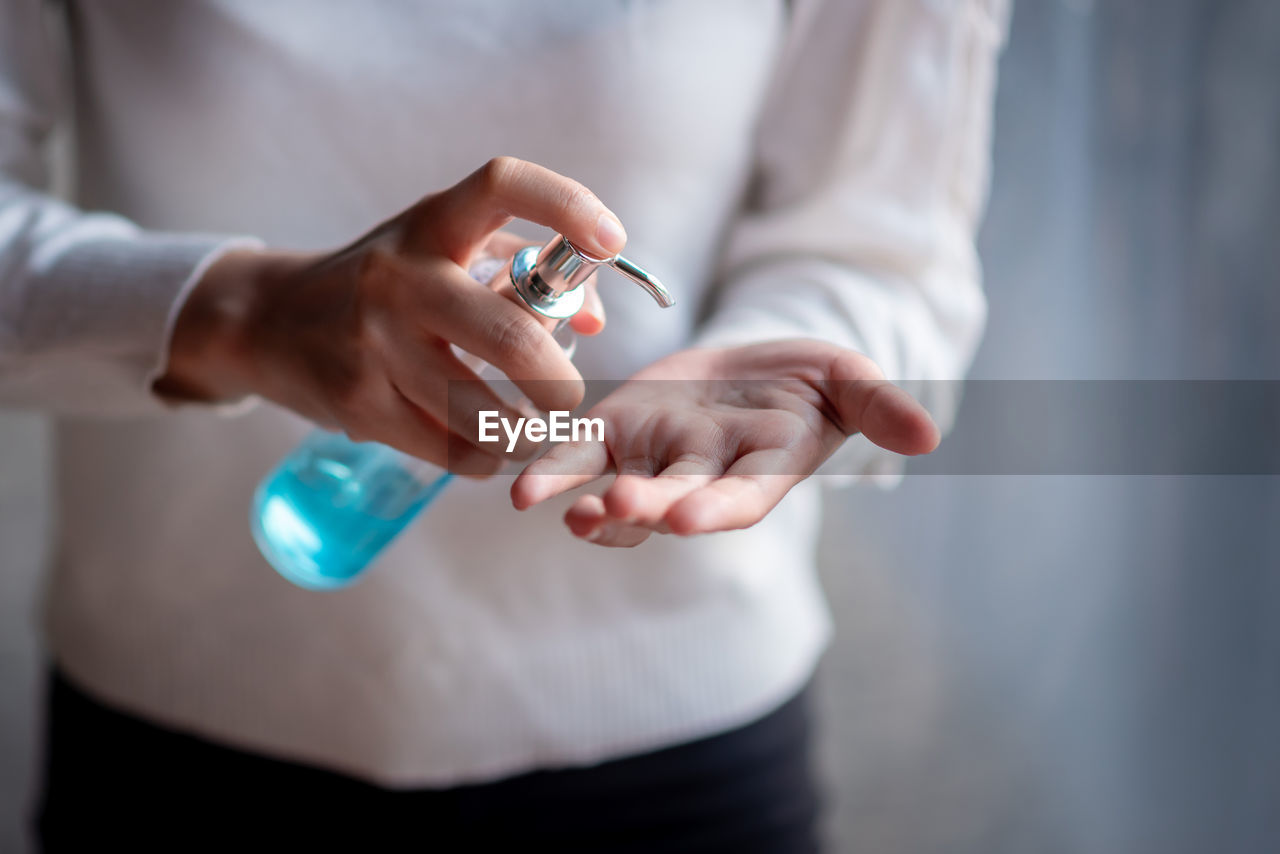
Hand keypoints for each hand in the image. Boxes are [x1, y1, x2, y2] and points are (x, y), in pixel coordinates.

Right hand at [154, 157, 623, 472]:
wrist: (267, 321)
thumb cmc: (385, 283)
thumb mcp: (444, 252)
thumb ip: (524, 273)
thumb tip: (594, 320)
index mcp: (432, 225)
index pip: (502, 186)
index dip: (567, 205)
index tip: (611, 242)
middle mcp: (403, 278)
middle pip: (512, 338)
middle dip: (560, 385)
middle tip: (569, 398)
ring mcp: (375, 344)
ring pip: (484, 414)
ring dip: (526, 434)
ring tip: (533, 430)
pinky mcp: (359, 403)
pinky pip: (451, 448)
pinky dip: (484, 457)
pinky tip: (486, 446)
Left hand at [510, 340, 939, 545]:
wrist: (754, 368)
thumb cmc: (811, 379)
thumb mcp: (849, 379)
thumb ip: (880, 405)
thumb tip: (930, 435)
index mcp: (761, 468)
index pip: (741, 496)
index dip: (717, 507)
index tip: (693, 518)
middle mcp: (702, 476)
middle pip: (670, 499)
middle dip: (641, 508)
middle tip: (605, 511)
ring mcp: (654, 458)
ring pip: (614, 489)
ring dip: (580, 498)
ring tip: (543, 502)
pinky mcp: (615, 431)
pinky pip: (577, 452)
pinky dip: (548, 464)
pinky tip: (514, 477)